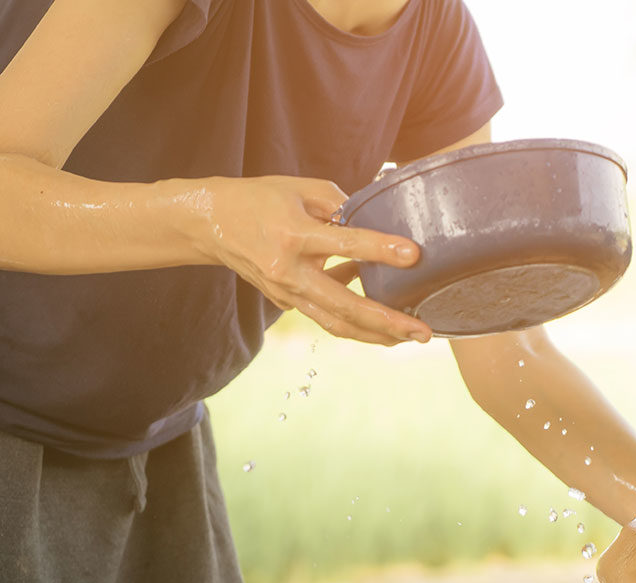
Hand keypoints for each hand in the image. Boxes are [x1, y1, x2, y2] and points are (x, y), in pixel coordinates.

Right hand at [189, 175, 431, 345]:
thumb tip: (380, 222)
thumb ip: (341, 204)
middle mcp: (289, 271)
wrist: (209, 223)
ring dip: (375, 334)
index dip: (380, 250)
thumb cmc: (259, 199)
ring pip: (336, 323)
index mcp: (294, 235)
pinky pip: (325, 313)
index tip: (413, 255)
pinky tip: (379, 313)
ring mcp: (285, 293)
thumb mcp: (300, 188)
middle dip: (387, 322)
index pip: (345, 244)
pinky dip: (353, 316)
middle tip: (422, 332)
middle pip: (344, 306)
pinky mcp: (285, 302)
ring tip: (408, 337)